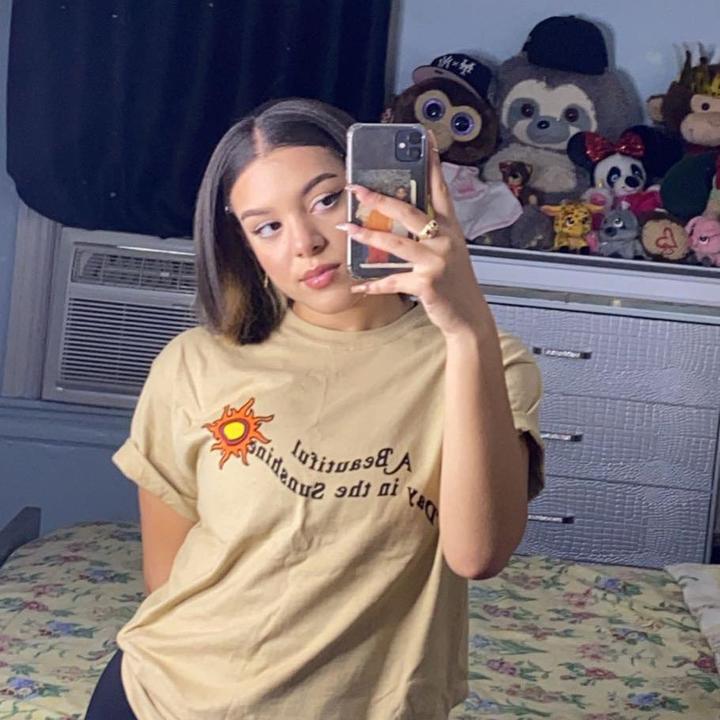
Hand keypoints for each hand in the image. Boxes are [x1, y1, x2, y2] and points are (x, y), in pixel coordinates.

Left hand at [340, 133, 492, 338]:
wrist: (468, 316)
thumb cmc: (454, 283)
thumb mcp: (447, 252)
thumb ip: (428, 234)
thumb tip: (395, 219)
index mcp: (450, 229)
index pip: (440, 189)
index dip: (432, 163)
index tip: (424, 138)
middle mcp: (445, 240)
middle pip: (409, 212)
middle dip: (379, 199)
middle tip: (357, 189)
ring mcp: (436, 262)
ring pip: (395, 244)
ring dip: (367, 237)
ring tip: (346, 229)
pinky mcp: (426, 284)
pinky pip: (392, 281)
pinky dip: (373, 285)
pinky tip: (357, 286)